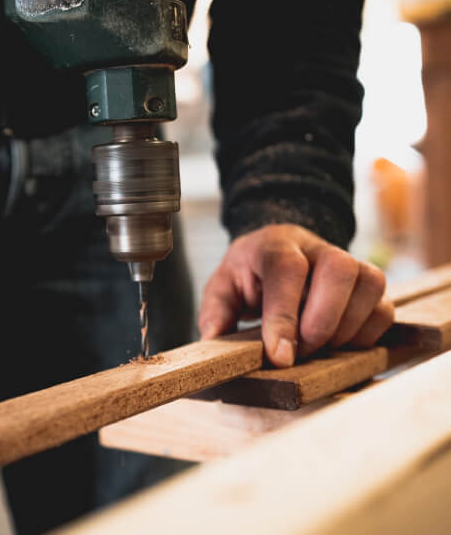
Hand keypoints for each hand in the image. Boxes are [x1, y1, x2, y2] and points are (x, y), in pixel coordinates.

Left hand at [198, 224, 393, 366]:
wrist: (277, 250)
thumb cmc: (249, 274)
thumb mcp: (222, 287)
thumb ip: (216, 312)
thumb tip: (215, 341)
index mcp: (275, 245)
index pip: (286, 269)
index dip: (284, 315)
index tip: (280, 356)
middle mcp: (316, 248)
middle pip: (339, 269)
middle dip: (322, 321)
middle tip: (301, 351)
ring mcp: (348, 262)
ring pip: (370, 284)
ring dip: (346, 328)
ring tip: (318, 347)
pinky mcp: (368, 285)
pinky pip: (384, 307)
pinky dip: (365, 334)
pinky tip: (339, 343)